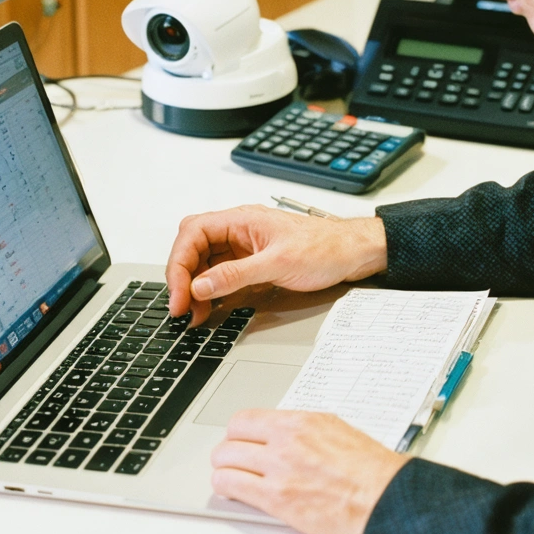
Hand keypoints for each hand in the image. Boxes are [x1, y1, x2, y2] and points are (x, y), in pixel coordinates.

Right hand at [166, 205, 387, 325]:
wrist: (354, 253)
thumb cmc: (325, 248)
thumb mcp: (277, 263)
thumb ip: (235, 275)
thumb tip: (201, 286)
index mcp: (240, 220)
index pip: (192, 234)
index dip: (179, 264)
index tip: (180, 294)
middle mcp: (238, 230)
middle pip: (193, 248)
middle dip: (182, 277)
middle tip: (182, 307)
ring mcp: (244, 246)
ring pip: (205, 263)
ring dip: (196, 288)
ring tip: (195, 313)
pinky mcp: (253, 262)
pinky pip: (222, 275)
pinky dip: (212, 291)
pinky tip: (211, 306)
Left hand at [211, 408, 408, 533]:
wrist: (386, 500)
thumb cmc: (372, 471)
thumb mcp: (336, 431)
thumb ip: (304, 432)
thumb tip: (285, 434)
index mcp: (301, 422)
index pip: (246, 419)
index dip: (239, 433)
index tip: (241, 441)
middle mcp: (286, 441)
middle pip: (231, 439)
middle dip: (228, 451)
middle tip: (233, 461)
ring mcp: (279, 469)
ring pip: (225, 462)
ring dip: (224, 470)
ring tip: (231, 479)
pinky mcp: (276, 499)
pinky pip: (232, 486)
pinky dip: (227, 489)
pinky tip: (233, 493)